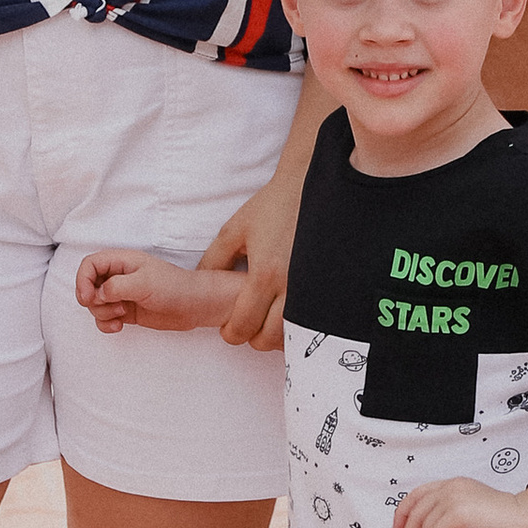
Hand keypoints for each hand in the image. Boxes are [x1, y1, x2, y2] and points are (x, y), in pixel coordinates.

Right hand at [75, 250, 246, 335]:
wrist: (196, 306)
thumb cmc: (175, 287)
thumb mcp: (144, 283)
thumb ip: (116, 286)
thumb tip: (97, 295)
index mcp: (122, 261)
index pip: (89, 265)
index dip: (82, 280)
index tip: (88, 297)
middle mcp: (119, 276)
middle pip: (88, 286)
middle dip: (93, 300)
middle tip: (112, 306)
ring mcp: (122, 294)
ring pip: (95, 305)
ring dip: (102, 313)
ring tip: (122, 314)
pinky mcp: (126, 311)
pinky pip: (104, 318)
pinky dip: (106, 324)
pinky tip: (119, 327)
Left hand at [199, 161, 306, 351]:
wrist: (308, 188)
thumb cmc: (271, 208)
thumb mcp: (234, 231)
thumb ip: (213, 261)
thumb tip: (200, 285)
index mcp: (264, 276)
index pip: (243, 327)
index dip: (231, 332)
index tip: (228, 325)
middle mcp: (291, 288)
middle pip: (268, 339)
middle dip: (253, 336)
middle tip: (248, 321)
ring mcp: (313, 291)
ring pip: (292, 335)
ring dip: (276, 333)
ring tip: (268, 317)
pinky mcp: (328, 288)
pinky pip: (313, 322)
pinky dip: (298, 325)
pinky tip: (289, 312)